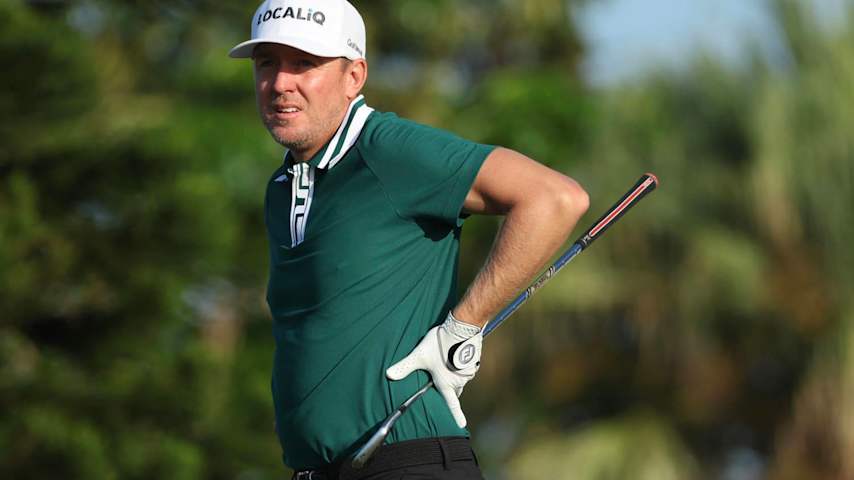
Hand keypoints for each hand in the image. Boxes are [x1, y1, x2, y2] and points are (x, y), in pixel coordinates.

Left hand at [386, 311, 482, 427]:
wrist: (462, 327)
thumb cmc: (440, 344)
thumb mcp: (419, 356)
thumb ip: (405, 367)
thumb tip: (389, 375)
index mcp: (446, 383)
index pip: (452, 403)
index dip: (457, 415)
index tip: (461, 425)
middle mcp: (460, 380)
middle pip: (456, 391)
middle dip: (451, 391)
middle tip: (443, 385)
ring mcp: (469, 371)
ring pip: (462, 379)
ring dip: (456, 376)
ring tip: (447, 363)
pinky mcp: (475, 361)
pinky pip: (467, 368)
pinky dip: (461, 366)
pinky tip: (455, 356)